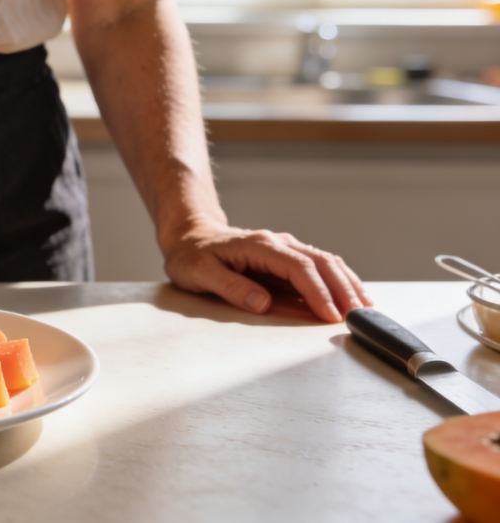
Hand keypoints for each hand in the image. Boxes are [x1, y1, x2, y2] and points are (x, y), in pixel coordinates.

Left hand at [161, 222, 371, 322]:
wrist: (190, 237)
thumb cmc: (191, 256)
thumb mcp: (200, 273)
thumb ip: (231, 287)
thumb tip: (263, 303)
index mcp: (259, 246)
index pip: (299, 268)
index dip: (318, 292)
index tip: (331, 315)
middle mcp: (278, 243)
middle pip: (321, 263)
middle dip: (343, 289)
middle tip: (358, 317)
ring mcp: (285, 249)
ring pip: (326, 262)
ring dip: (347, 284)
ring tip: (365, 308)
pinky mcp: (287, 258)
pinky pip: (320, 266)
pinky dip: (340, 280)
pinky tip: (353, 295)